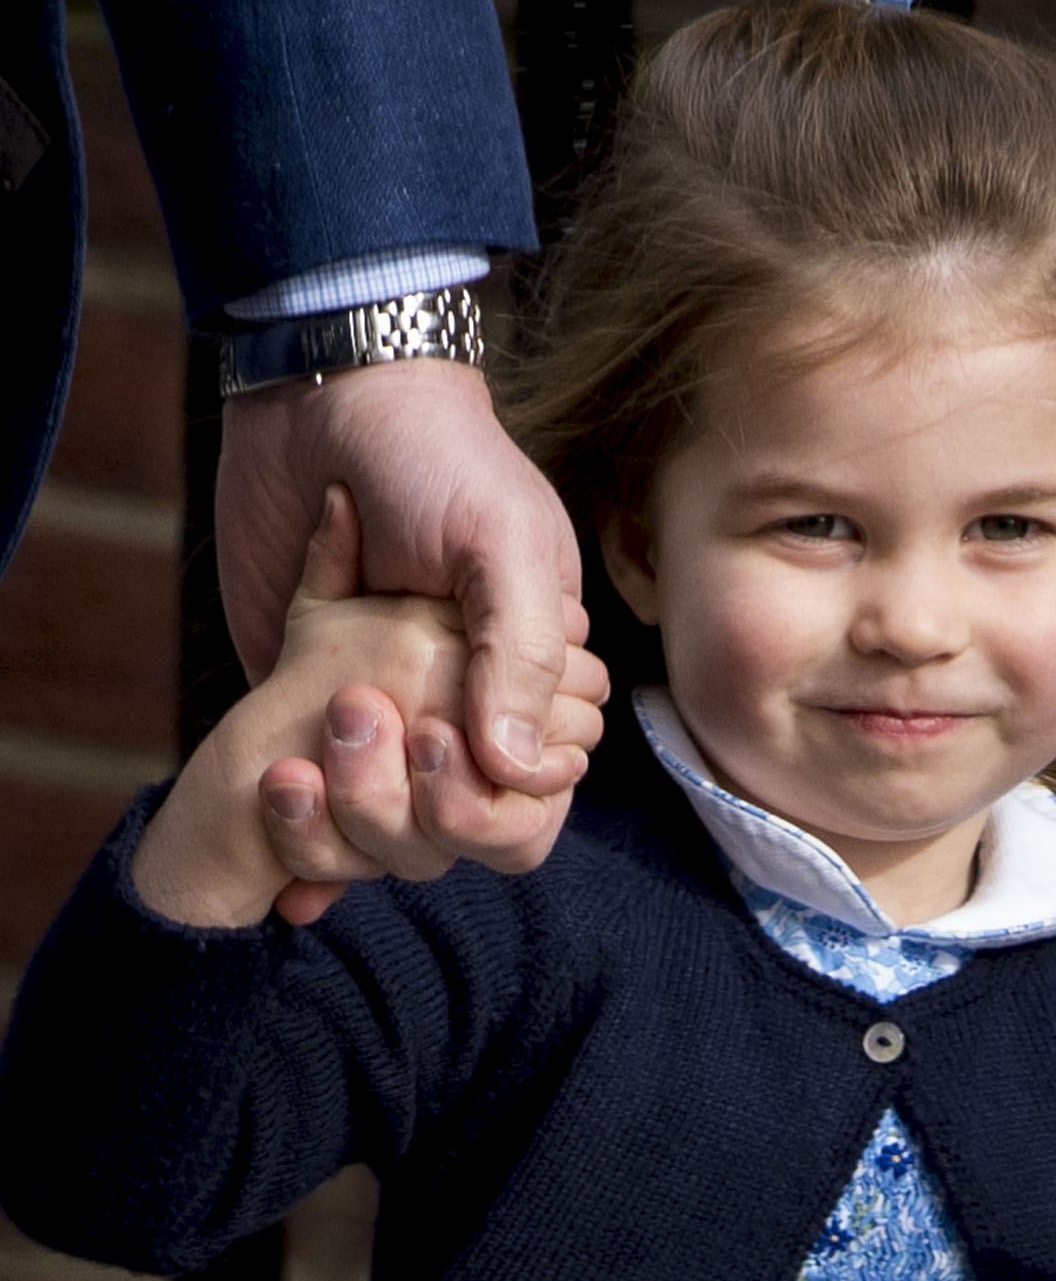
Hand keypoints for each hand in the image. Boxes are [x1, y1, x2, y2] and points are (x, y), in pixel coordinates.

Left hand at [134, 492, 589, 930]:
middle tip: (378, 738)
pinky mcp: (308, 705)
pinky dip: (304, 837)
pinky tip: (291, 881)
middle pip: (465, 820)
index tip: (444, 746)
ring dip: (354, 826)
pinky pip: (319, 798)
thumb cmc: (434, 457)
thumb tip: (516, 768)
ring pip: (390, 824)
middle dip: (422, 814)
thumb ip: (523, 655)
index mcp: (527, 669)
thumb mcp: (500, 540)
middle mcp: (460, 702)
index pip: (539, 783)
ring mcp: (385, 710)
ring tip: (307, 777)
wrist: (317, 400)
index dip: (501, 799)